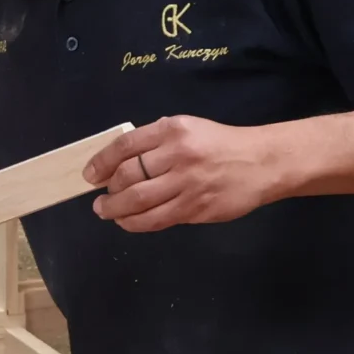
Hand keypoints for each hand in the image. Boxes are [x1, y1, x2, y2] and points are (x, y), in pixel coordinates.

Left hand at [86, 117, 283, 230]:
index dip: (101, 161)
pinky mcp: (195, 207)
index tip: (90, 175)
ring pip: (138, 201)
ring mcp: (187, 183)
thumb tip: (119, 164)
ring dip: (115, 209)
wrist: (262, 163)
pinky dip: (135, 223)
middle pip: (128, 176)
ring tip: (107, 211)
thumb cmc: (221, 145)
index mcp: (174, 130)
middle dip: (108, 191)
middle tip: (101, 198)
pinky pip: (156, 219)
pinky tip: (128, 221)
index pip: (126, 145)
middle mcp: (179, 154)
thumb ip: (157, 142)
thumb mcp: (189, 129)